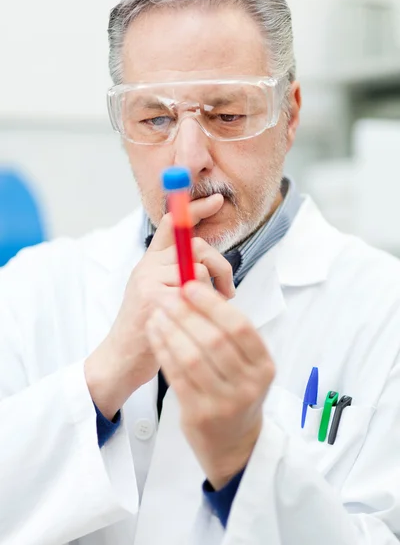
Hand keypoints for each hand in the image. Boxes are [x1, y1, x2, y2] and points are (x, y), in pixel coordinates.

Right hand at [85, 194, 235, 419]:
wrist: (121, 359)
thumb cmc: (146, 328)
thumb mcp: (155, 293)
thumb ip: (175, 273)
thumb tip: (208, 262)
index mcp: (150, 262)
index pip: (172, 223)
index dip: (195, 208)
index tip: (216, 201)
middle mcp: (147, 267)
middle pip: (194, 245)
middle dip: (219, 264)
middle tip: (228, 288)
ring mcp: (149, 282)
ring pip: (197, 269)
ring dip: (213, 290)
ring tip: (213, 309)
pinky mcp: (155, 301)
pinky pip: (194, 292)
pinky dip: (206, 306)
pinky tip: (203, 320)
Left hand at [145, 280, 274, 489]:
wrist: (236, 443)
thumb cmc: (238, 393)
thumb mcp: (248, 365)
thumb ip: (229, 332)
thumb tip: (196, 291)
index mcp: (264, 365)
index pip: (240, 326)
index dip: (212, 303)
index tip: (190, 286)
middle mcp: (249, 384)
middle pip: (214, 339)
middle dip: (187, 313)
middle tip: (168, 297)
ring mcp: (225, 402)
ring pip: (192, 357)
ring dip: (171, 330)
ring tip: (158, 313)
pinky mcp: (200, 415)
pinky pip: (177, 376)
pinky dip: (163, 351)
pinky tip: (155, 335)